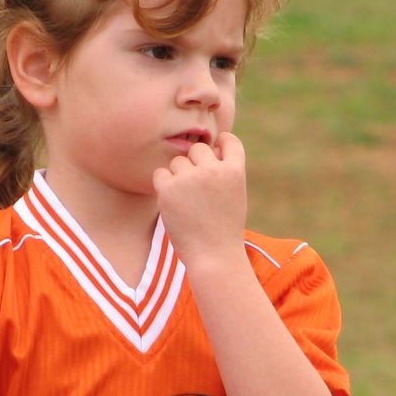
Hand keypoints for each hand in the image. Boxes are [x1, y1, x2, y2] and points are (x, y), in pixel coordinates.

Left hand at [153, 131, 246, 265]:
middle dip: (195, 163)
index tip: (216, 153)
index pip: (229, 140)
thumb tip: (210, 147)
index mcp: (234, 170)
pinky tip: (174, 202)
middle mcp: (213, 170)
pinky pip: (160, 174)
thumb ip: (225, 170)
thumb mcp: (235, 194)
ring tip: (188, 201)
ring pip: (178, 162)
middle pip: (198, 149)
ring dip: (179, 176)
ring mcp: (190, 178)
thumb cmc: (225, 228)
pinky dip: (164, 186)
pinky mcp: (169, 189)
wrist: (214, 256)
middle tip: (197, 188)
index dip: (221, 143)